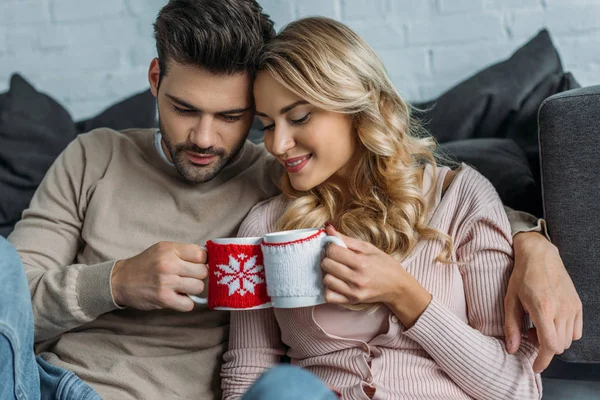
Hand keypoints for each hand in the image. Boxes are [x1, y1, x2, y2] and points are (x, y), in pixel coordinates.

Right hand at [111, 242, 207, 311]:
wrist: (121, 280)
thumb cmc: (146, 264)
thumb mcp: (163, 249)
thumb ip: (184, 252)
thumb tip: (209, 258)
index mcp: (170, 249)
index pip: (201, 254)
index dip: (203, 261)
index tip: (197, 264)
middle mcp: (168, 264)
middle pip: (203, 272)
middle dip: (198, 276)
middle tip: (188, 277)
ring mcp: (166, 282)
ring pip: (199, 288)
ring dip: (192, 290)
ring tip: (182, 287)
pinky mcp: (163, 299)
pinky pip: (189, 305)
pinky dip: (186, 303)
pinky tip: (178, 297)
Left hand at [321, 225, 430, 326]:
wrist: (397, 286)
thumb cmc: (384, 264)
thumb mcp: (368, 248)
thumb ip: (347, 239)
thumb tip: (328, 228)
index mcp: (362, 262)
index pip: (333, 251)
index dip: (331, 247)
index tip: (337, 247)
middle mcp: (357, 279)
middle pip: (327, 264)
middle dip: (329, 258)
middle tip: (337, 258)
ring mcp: (354, 292)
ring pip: (326, 280)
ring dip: (329, 273)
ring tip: (338, 270)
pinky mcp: (351, 301)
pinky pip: (329, 296)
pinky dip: (329, 288)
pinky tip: (337, 282)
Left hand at [504, 232, 582, 372]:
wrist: (540, 255)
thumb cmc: (522, 276)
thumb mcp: (510, 300)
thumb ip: (511, 326)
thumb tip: (511, 348)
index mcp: (543, 309)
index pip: (550, 346)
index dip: (542, 360)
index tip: (535, 366)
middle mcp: (562, 310)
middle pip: (559, 346)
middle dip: (544, 348)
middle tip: (530, 332)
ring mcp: (572, 308)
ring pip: (568, 340)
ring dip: (554, 340)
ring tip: (539, 324)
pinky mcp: (578, 305)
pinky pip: (577, 331)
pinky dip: (565, 333)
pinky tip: (551, 322)